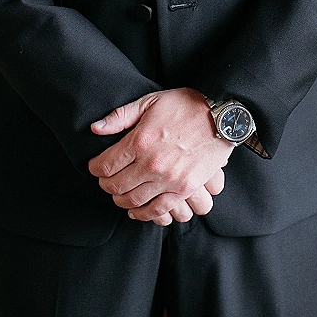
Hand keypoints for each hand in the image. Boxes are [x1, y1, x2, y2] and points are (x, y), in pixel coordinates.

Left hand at [88, 88, 232, 224]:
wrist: (221, 117)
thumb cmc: (185, 105)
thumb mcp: (150, 102)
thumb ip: (120, 116)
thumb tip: (95, 128)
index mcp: (140, 140)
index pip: (105, 164)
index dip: (95, 168)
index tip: (95, 166)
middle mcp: (151, 163)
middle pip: (116, 185)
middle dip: (105, 185)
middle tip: (105, 180)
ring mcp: (168, 179)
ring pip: (134, 200)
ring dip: (121, 200)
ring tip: (119, 194)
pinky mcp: (184, 189)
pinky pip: (158, 209)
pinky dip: (144, 214)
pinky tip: (137, 210)